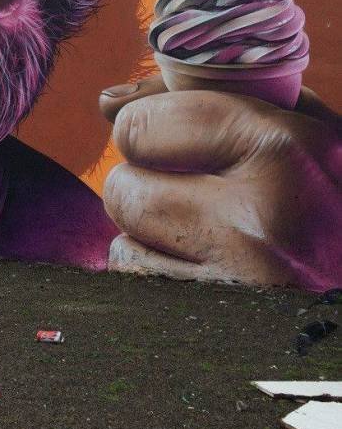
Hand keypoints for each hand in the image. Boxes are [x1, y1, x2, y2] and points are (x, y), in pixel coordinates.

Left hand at [99, 76, 341, 289]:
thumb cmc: (337, 195)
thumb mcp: (301, 125)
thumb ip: (208, 95)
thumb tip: (109, 101)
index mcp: (280, 149)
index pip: (142, 126)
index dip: (142, 127)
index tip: (161, 135)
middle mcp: (256, 218)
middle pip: (123, 188)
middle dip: (143, 183)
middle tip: (184, 188)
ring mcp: (240, 285)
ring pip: (123, 248)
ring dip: (151, 237)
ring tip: (203, 232)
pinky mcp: (224, 333)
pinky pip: (145, 296)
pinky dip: (162, 280)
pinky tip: (206, 271)